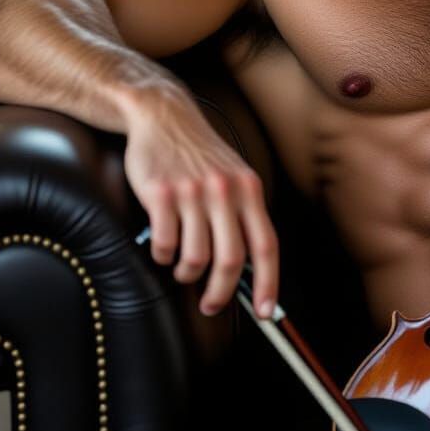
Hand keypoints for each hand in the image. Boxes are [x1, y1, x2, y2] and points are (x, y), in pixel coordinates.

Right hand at [122, 84, 278, 318]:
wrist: (165, 117)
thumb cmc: (202, 156)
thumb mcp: (235, 178)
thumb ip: (244, 215)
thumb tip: (252, 270)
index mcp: (249, 190)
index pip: (266, 246)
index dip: (268, 284)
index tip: (265, 313)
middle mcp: (225, 191)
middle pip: (231, 260)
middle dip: (222, 293)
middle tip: (212, 303)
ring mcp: (192, 192)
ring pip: (195, 258)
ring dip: (188, 274)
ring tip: (184, 268)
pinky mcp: (160, 194)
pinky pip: (165, 245)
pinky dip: (164, 256)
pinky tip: (164, 246)